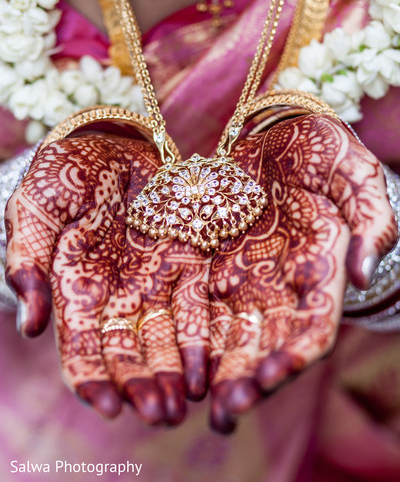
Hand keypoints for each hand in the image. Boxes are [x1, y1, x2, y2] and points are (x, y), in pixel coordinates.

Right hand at [5, 134, 209, 424]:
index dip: (93, 380)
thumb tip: (31, 325)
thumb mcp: (34, 212)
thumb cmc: (65, 176)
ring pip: (163, 338)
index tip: (109, 408)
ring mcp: (152, 281)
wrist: (110, 143)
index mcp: (75, 291)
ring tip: (184, 407)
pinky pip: (195, 306)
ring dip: (173, 374)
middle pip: (128, 352)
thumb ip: (28, 262)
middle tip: (161, 417)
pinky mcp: (186, 261)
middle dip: (142, 386)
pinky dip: (200, 338)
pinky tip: (207, 368)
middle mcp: (116, 296)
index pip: (82, 347)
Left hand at [209, 114, 396, 432]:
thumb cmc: (324, 151)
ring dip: (213, 368)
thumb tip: (362, 275)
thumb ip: (373, 224)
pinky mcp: (211, 260)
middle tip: (226, 412)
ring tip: (192, 399)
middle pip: (267, 343)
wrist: (277, 133)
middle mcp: (282, 284)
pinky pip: (196, 301)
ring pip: (229, 332)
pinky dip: (185, 331)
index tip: (270, 379)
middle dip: (248, 379)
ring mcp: (245, 275)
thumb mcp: (357, 177)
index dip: (294, 357)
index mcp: (321, 271)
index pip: (312, 328)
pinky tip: (170, 354)